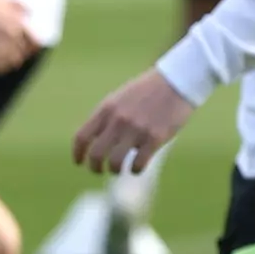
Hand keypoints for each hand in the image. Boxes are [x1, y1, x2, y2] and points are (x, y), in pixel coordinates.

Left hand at [73, 68, 191, 173]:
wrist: (176, 82)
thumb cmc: (148, 92)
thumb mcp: (120, 99)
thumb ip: (107, 118)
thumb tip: (96, 142)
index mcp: (106, 109)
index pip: (82, 136)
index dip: (77, 153)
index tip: (79, 162)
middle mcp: (118, 120)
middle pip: (96, 154)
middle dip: (95, 167)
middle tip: (99, 170)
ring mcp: (136, 130)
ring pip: (115, 163)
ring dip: (114, 170)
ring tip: (119, 169)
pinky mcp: (154, 138)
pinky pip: (138, 164)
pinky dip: (135, 170)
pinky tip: (137, 167)